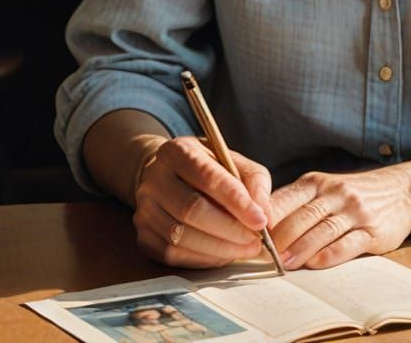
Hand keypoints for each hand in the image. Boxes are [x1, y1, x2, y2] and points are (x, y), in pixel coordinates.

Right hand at [133, 136, 272, 267]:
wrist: (166, 176)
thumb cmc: (206, 168)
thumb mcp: (232, 160)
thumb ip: (254, 180)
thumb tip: (266, 214)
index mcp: (177, 152)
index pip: (207, 177)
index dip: (236, 201)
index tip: (260, 219)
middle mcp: (155, 180)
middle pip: (192, 210)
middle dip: (230, 229)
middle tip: (257, 240)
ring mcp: (145, 210)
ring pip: (181, 237)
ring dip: (220, 248)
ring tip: (246, 249)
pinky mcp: (144, 237)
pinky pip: (174, 255)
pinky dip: (204, 259)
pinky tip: (224, 254)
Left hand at [269, 160, 410, 268]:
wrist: (402, 191)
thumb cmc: (354, 194)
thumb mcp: (325, 188)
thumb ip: (299, 203)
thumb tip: (262, 225)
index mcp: (317, 181)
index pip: (285, 198)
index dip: (266, 217)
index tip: (249, 234)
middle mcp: (335, 192)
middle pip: (301, 216)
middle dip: (279, 238)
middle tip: (262, 255)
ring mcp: (354, 211)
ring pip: (321, 230)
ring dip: (299, 249)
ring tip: (282, 264)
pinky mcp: (372, 231)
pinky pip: (347, 243)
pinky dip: (329, 255)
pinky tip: (315, 264)